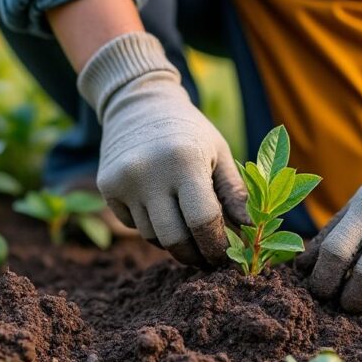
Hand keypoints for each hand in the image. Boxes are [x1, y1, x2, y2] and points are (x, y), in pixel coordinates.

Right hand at [78, 32, 246, 265]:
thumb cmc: (189, 131)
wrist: (138, 103)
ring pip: (153, 236)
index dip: (216, 246)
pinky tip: (159, 205)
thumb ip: (236, 194)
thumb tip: (253, 231)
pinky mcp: (107, 188)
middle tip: (208, 259)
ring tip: (186, 225)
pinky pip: (133, 225)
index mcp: (185, 161)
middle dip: (195, 255)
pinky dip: (151, 225)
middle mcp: (149, 173)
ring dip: (173, 239)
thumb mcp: (219, 153)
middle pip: (174, 239)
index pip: (203, 221)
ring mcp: (124, 182)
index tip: (225, 256)